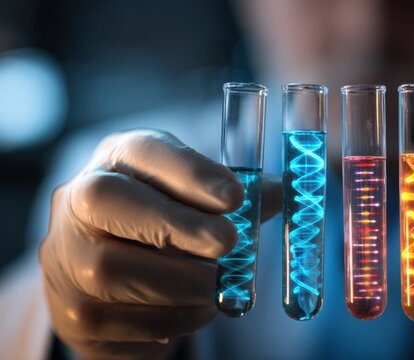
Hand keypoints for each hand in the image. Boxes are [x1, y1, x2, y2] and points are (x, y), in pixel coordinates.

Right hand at [39, 130, 280, 358]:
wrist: (109, 281)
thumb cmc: (163, 226)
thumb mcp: (195, 198)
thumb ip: (238, 195)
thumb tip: (283, 193)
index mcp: (115, 161)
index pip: (141, 149)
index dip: (189, 171)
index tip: (235, 196)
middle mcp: (74, 202)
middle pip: (107, 202)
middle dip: (176, 225)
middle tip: (229, 244)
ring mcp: (64, 260)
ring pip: (111, 272)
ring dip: (181, 283)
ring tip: (215, 285)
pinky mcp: (71, 315)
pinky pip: (122, 322)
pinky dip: (174, 320)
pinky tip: (195, 310)